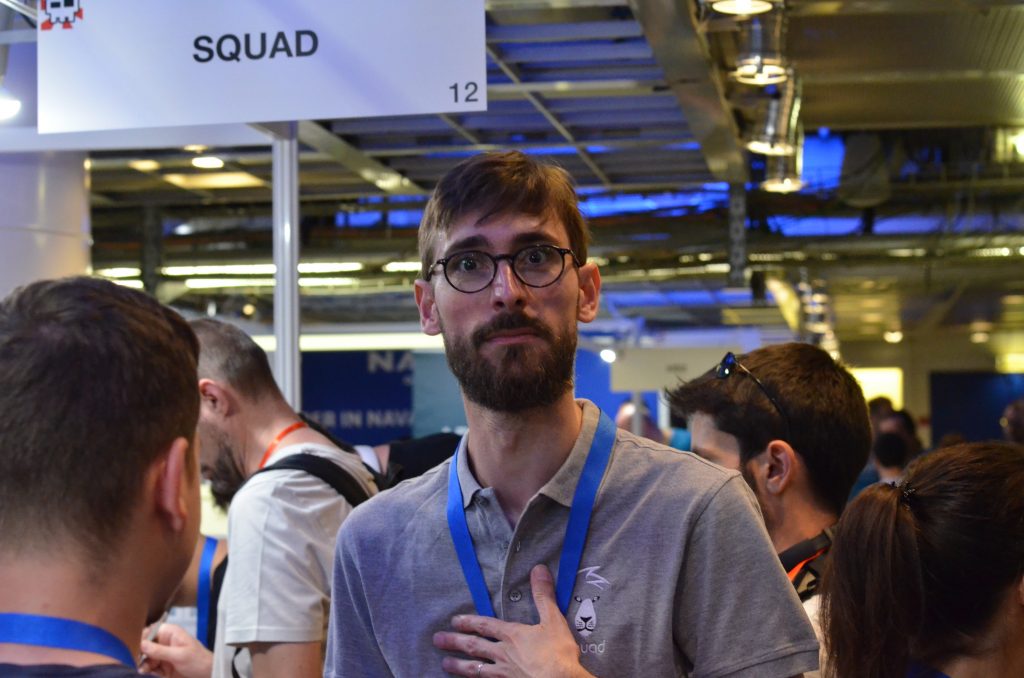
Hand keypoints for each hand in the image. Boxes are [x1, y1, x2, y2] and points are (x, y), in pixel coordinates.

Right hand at [139, 622, 213, 677]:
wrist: (208, 675)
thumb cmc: (199, 660)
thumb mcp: (179, 655)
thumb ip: (160, 651)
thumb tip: (142, 644)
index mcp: (170, 633)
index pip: (150, 631)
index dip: (141, 639)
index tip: (133, 648)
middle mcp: (164, 643)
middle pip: (145, 646)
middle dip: (139, 654)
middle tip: (135, 662)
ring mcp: (163, 655)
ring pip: (146, 658)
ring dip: (142, 664)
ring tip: (142, 670)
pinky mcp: (163, 667)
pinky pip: (150, 668)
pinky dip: (146, 671)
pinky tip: (145, 673)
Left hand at [432, 565, 593, 677]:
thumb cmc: (557, 653)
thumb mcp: (553, 620)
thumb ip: (543, 595)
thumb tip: (538, 568)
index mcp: (512, 636)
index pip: (485, 626)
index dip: (469, 622)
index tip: (454, 620)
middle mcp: (503, 654)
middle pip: (474, 647)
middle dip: (454, 641)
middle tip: (437, 639)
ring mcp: (503, 675)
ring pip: (474, 669)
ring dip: (458, 665)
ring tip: (444, 663)